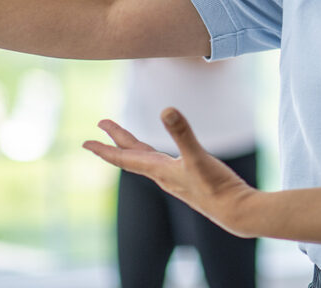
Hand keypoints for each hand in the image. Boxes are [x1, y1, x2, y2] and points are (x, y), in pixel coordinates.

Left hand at [83, 108, 257, 236]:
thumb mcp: (198, 156)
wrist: (235, 211)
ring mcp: (175, 178)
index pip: (124, 158)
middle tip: (100, 126)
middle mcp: (163, 175)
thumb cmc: (216, 187)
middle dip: (115, 141)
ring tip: (124, 138)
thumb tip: (166, 110)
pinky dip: (153, 154)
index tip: (85, 142)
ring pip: (146, 159)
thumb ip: (183, 133)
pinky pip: (161, 164)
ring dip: (132, 147)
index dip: (104, 148)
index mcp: (159, 170)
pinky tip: (159, 155)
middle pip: (132, 155)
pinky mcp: (188, 179)